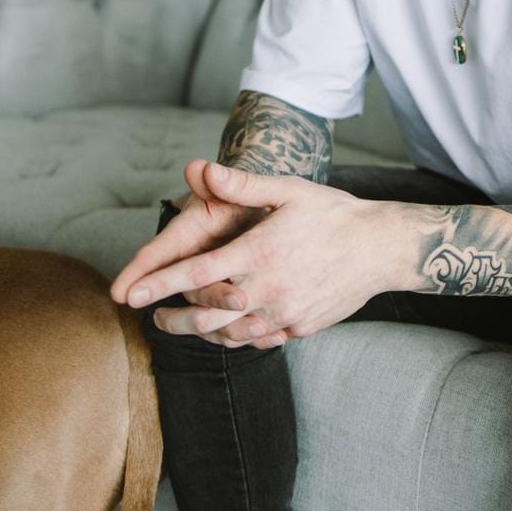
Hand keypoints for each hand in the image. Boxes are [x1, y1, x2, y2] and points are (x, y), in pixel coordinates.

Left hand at [122, 162, 402, 346]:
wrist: (380, 248)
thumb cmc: (332, 213)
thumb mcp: (288, 191)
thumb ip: (241, 185)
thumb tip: (201, 169)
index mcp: (260, 252)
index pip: (197, 273)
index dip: (160, 283)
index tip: (131, 294)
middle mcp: (269, 289)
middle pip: (206, 315)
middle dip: (173, 319)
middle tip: (151, 316)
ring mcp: (285, 314)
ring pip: (230, 334)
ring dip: (199, 332)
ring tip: (180, 325)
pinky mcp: (299, 329)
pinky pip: (257, 341)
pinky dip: (233, 339)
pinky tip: (223, 332)